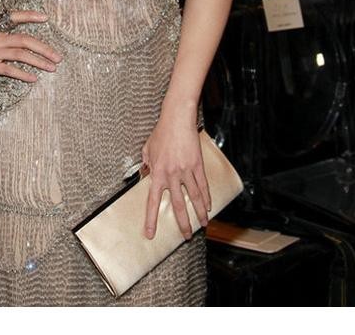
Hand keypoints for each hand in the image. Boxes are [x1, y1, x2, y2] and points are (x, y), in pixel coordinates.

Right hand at [0, 9, 61, 83]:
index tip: (46, 18)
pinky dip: (23, 74)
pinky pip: (9, 69)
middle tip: (58, 56)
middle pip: (24, 39)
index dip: (30, 16)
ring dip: (38, 61)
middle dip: (44, 48)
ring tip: (52, 67)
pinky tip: (34, 78)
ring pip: (20, 54)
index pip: (14, 17)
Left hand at [141, 116, 210, 240]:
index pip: (152, 201)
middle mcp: (171, 174)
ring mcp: (186, 170)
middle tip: (186, 236)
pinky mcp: (197, 165)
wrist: (177, 119)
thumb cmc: (162, 132)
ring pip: (194, 198)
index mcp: (157, 172)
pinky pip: (203, 185)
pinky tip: (209, 206)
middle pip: (177, 205)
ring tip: (203, 224)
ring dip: (199, 213)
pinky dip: (207, 197)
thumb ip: (146, 164)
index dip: (151, 219)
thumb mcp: (147, 149)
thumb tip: (145, 175)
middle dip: (183, 223)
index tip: (150, 233)